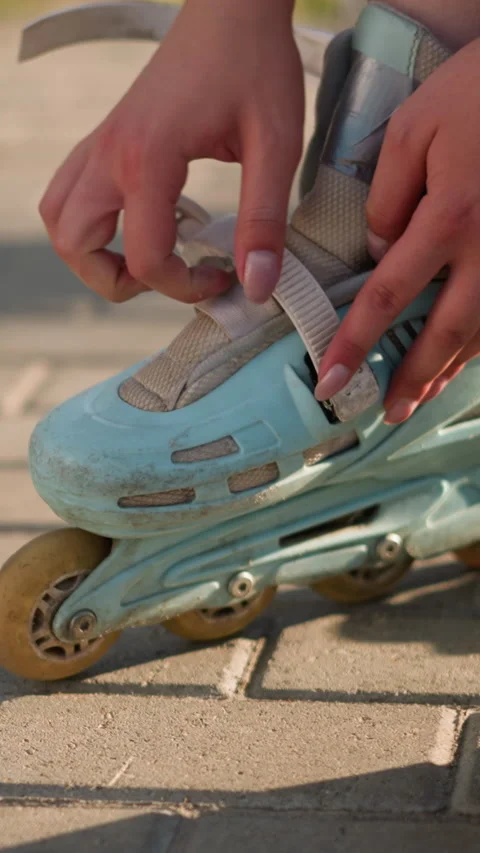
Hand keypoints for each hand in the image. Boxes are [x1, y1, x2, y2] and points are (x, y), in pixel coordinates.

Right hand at [39, 0, 302, 303]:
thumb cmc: (255, 64)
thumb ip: (263, 221)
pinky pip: (69, 191)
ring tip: (146, 255)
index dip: (185, 287)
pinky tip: (141, 220)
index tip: (224, 277)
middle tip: (169, 275)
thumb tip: (256, 285)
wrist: (233, 6)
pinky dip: (90, 221)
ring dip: (91, 252)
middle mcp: (110, 153)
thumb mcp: (275, 147)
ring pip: (59, 218)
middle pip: (74, 246)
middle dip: (118, 280)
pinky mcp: (107, 137)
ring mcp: (101, 143)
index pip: (146, 258)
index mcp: (148, 159)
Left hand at [315, 39, 479, 422]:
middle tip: (386, 413)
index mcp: (450, 218)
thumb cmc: (478, 91)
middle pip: (445, 331)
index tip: (330, 379)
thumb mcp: (415, 128)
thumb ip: (387, 195)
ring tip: (418, 400)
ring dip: (448, 371)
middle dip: (412, 378)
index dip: (355, 342)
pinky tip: (463, 358)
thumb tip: (379, 248)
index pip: (387, 296)